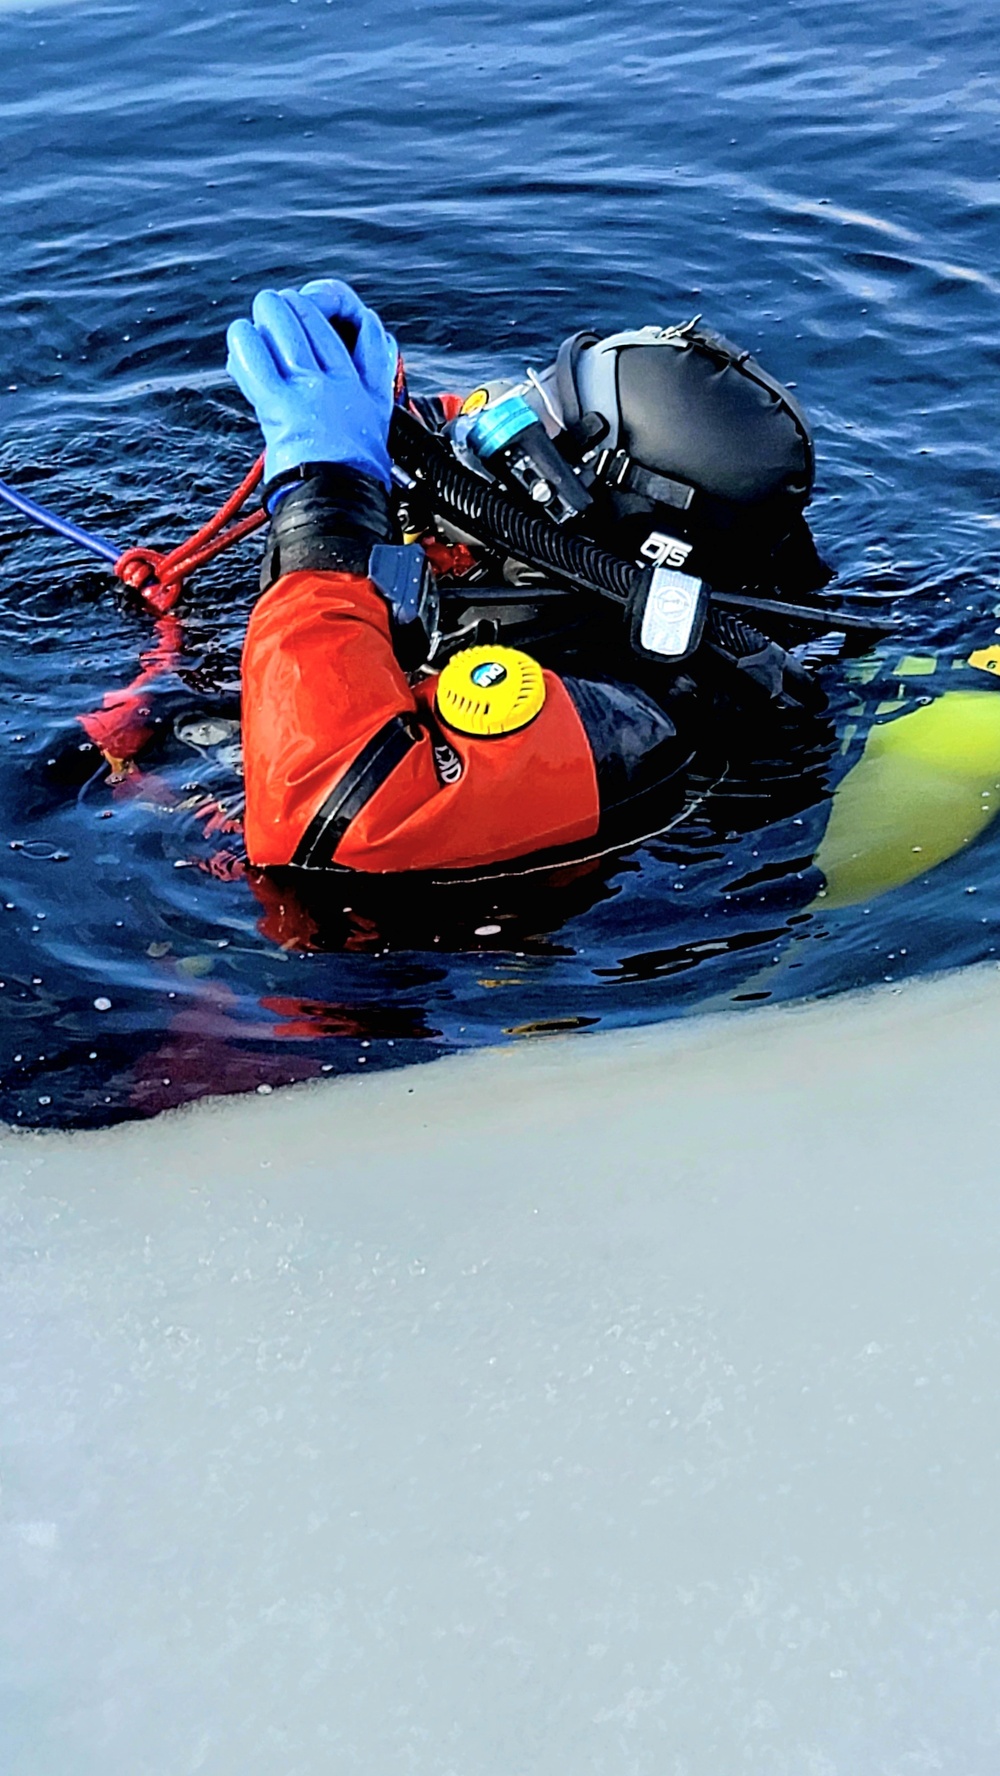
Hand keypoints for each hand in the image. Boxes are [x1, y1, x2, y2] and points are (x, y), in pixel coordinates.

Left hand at [226, 280, 396, 491]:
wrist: (339, 509)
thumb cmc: (351, 488)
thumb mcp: (375, 440)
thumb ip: (363, 411)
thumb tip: (339, 404)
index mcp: (372, 394)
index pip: (371, 334)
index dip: (349, 315)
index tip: (330, 317)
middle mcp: (345, 384)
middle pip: (319, 318)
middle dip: (293, 308)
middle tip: (278, 311)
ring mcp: (314, 390)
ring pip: (287, 324)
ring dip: (267, 314)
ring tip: (258, 318)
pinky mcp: (282, 403)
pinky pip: (257, 354)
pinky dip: (244, 340)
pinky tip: (242, 337)